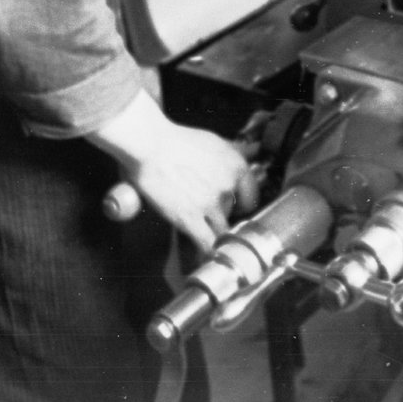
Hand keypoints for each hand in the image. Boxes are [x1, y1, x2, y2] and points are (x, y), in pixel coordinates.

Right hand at [89, 92, 259, 250]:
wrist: (150, 144)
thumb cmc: (174, 140)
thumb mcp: (213, 142)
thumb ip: (232, 153)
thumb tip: (250, 151)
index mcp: (236, 165)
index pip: (252, 195)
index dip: (243, 205)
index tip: (236, 209)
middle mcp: (229, 185)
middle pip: (235, 212)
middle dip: (224, 217)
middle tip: (212, 220)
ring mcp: (212, 203)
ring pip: (223, 230)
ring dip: (215, 237)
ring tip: (209, 243)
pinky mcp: (191, 218)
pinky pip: (207, 244)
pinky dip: (208, 255)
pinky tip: (206, 261)